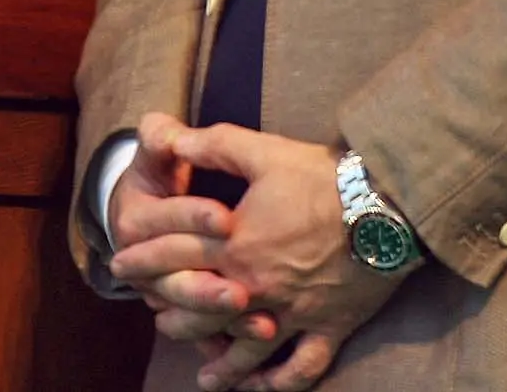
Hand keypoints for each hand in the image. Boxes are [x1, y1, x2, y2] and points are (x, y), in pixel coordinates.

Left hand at [115, 124, 411, 391]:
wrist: (388, 205)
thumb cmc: (324, 176)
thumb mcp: (260, 150)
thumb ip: (211, 145)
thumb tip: (171, 140)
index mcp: (235, 244)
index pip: (175, 255)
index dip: (142, 259)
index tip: (119, 266)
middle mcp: (257, 286)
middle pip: (202, 309)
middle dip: (174, 315)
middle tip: (156, 318)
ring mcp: (294, 312)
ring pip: (247, 346)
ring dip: (221, 361)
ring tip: (203, 374)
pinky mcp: (329, 326)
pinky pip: (304, 366)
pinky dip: (282, 381)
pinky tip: (265, 388)